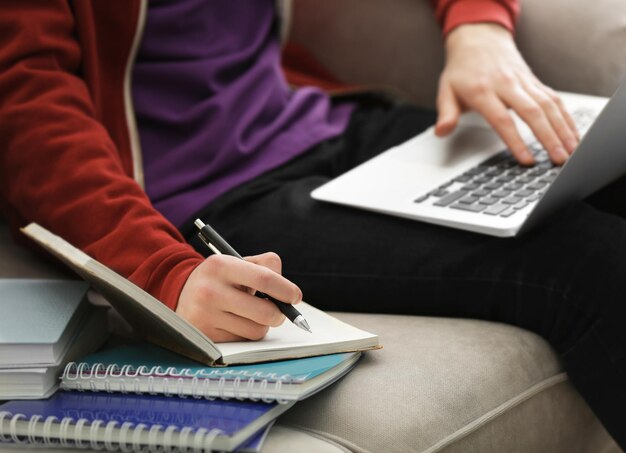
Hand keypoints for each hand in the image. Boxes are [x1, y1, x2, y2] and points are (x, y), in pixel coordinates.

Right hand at [176, 252, 302, 341]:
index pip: (264, 279)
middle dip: (280, 314)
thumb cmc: (221, 278)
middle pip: (265, 311)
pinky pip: (243, 341)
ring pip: (256, 330)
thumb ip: (266, 267)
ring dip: (262, 325)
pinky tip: (235, 322)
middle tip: (279, 311)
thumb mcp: (238, 262)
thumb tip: (289, 292)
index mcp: (220, 266)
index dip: (286, 290)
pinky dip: (246, 333)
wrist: (183, 293)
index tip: (295, 296)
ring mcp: (205, 316)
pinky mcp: (205, 336)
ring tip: (250, 313)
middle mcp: (210, 291)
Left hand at [435, 23, 578, 164]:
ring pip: (549, 105)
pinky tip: (573, 135)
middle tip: (558, 160)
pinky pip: (555, 100)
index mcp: (483, 90)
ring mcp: (524, 82)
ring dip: (563, 129)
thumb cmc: (462, 71)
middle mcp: (507, 84)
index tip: (527, 160)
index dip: (516, 141)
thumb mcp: (445, 91)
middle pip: (532, 112)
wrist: (479, 40)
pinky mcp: (535, 81)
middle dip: (548, 137)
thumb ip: (446, 113)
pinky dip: (567, 118)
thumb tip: (441, 132)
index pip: (502, 119)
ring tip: (571, 152)